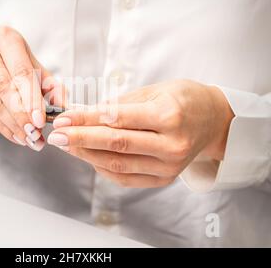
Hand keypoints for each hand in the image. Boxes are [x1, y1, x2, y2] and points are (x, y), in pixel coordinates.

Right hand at [0, 26, 63, 150]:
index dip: (31, 98)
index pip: (20, 71)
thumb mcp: (33, 65)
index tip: (40, 120)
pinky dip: (2, 127)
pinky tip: (16, 136)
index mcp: (5, 38)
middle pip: (3, 87)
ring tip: (29, 139)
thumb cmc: (13, 60)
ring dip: (12, 125)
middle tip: (35, 133)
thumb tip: (64, 107)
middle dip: (21, 115)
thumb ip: (50, 85)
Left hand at [47, 80, 233, 187]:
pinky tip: (88, 156)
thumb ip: (119, 105)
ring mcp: (169, 166)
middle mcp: (171, 144)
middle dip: (80, 140)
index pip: (117, 119)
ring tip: (67, 145)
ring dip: (87, 155)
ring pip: (117, 164)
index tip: (64, 118)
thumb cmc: (182, 98)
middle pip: (115, 145)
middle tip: (57, 135)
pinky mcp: (165, 179)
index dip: (86, 120)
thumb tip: (84, 114)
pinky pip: (126, 177)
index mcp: (169, 115)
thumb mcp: (153, 90)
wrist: (212, 120)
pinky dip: (103, 168)